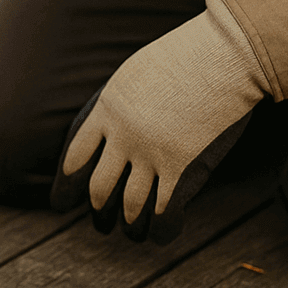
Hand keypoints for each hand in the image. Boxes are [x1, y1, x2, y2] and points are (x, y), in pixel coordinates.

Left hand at [51, 0, 267, 243]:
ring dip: (129, 225)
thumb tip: (111, 127)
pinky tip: (160, 234)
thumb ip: (119, 103)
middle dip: (99, 211)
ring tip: (130, 232)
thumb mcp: (136, 72)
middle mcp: (124, 137)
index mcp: (107, 110)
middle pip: (99, 188)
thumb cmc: (187, 55)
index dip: (67, 184)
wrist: (225, 53)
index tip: (61, 202)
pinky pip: (164, 211)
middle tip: (102, 221)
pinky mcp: (183, 168)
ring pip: (130, 206)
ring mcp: (152, 154)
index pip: (75, 156)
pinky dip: (160, 229)